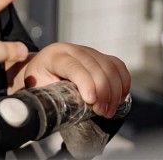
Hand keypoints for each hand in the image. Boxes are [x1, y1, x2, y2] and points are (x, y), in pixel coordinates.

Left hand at [14, 42, 129, 118]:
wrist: (40, 72)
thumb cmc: (39, 83)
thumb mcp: (40, 90)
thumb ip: (54, 97)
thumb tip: (71, 109)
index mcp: (54, 56)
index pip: (72, 65)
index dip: (85, 82)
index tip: (92, 101)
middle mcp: (71, 50)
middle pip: (95, 66)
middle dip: (103, 92)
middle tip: (102, 112)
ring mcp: (87, 51)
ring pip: (109, 66)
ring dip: (114, 90)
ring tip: (109, 110)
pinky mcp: (99, 57)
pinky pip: (117, 65)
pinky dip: (123, 82)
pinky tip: (119, 97)